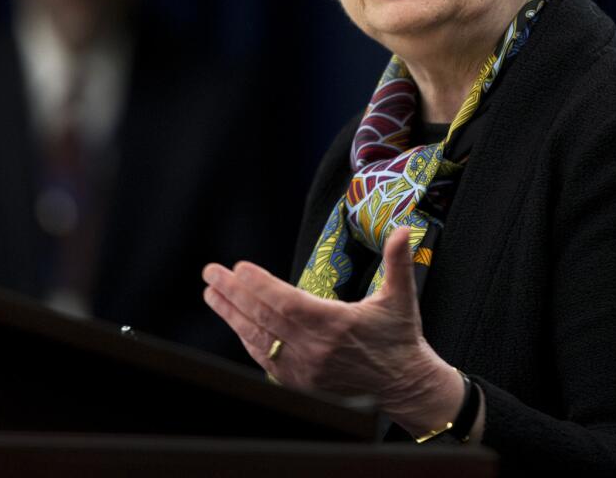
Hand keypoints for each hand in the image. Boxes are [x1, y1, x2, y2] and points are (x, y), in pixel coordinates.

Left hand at [201, 226, 463, 435]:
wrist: (404, 386)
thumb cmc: (400, 338)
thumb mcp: (401, 297)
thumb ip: (398, 261)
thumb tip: (404, 229)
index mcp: (336, 325)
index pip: (287, 302)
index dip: (260, 285)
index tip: (239, 267)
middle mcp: (315, 349)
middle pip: (265, 317)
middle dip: (234, 293)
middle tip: (211, 272)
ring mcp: (304, 369)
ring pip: (259, 338)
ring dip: (232, 314)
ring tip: (212, 292)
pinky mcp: (299, 383)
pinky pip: (265, 357)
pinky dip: (246, 337)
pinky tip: (233, 320)